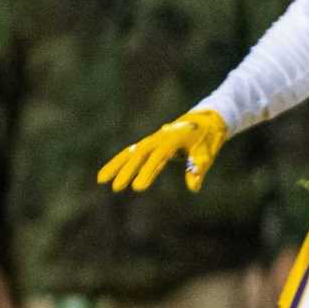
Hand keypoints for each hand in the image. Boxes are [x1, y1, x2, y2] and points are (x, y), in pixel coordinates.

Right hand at [98, 109, 229, 192]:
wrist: (205, 119)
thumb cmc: (207, 138)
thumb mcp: (207, 154)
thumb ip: (198, 168)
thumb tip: (193, 187)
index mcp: (173, 139)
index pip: (158, 157)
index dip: (147, 172)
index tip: (138, 188)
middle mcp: (159, 138)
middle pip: (139, 154)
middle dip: (127, 171)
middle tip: (116, 187)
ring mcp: (152, 140)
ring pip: (130, 152)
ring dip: (116, 165)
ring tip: (100, 180)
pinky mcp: (150, 144)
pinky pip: (132, 153)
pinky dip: (120, 162)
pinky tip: (107, 174)